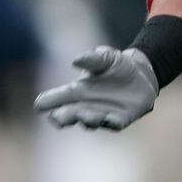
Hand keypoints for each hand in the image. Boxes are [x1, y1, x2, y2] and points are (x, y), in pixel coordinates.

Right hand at [34, 46, 158, 130]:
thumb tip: (75, 60)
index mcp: (79, 91)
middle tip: (57, 117)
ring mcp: (103, 114)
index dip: (48, 102)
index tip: (39, 105)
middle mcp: (87, 106)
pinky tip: (110, 119)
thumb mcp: (107, 57)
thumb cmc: (118, 66)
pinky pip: (115, 124)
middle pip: (70, 115)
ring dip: (87, 119)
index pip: (59, 98)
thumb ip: (92, 58)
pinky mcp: (120, 119)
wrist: (142, 75)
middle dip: (63, 117)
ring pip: (91, 121)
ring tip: (84, 115)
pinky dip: (112, 122)